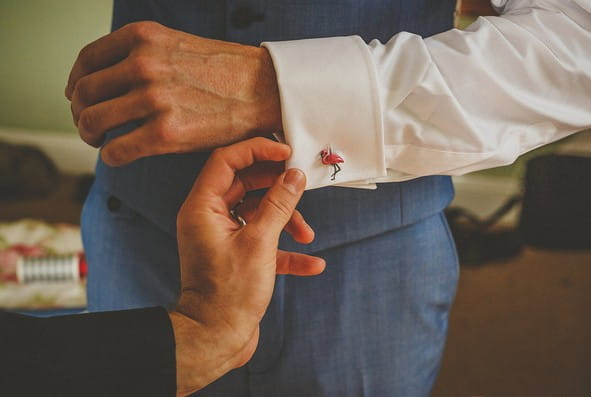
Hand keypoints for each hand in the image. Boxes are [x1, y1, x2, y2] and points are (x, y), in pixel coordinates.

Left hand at [65, 21, 281, 165]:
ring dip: (90, 135)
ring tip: (101, 140)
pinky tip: (119, 154)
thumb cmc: (226, 70)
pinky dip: (111, 155)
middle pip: (84, 93)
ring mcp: (154, 100)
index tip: (80, 96)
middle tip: (90, 123)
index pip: (87, 61)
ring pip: (93, 121)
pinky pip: (116, 150)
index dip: (77, 82)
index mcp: (143, 38)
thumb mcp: (177, 44)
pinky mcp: (167, 133)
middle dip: (81, 112)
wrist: (265, 90)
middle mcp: (143, 65)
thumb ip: (142, 54)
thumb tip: (110, 78)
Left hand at [169, 138, 324, 394]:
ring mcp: (222, 238)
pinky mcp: (236, 257)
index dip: (257, 150)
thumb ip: (279, 204)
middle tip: (301, 183)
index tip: (286, 151)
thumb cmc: (229, 294)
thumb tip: (294, 175)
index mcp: (202, 208)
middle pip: (245, 184)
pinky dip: (285, 249)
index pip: (227, 161)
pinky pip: (262, 242)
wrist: (216, 340)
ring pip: (257, 213)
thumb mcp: (260, 242)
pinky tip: (311, 263)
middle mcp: (209, 218)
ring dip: (285, 219)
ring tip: (307, 234)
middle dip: (276, 185)